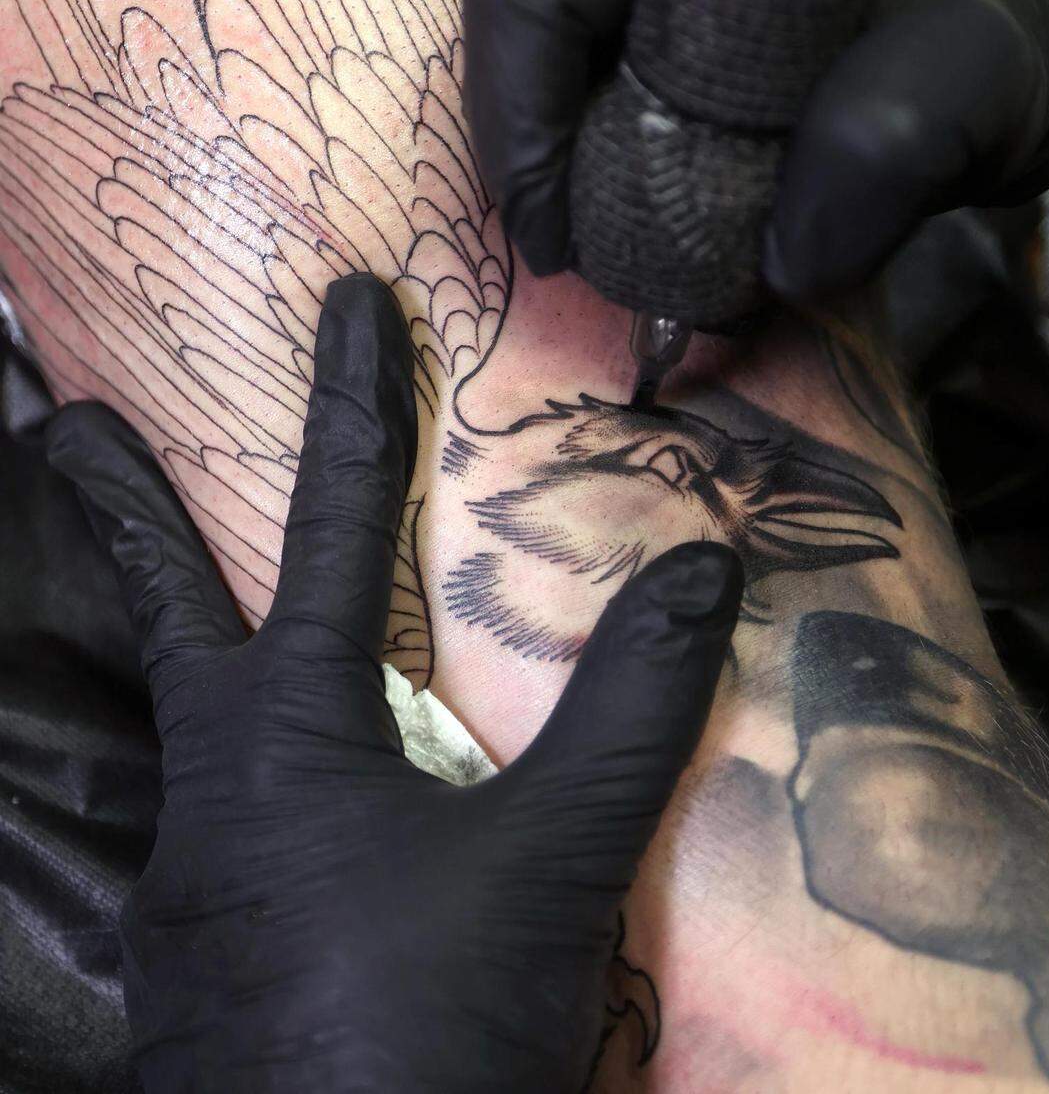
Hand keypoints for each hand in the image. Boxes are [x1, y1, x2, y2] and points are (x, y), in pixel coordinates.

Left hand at [46, 272, 743, 1093]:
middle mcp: (214, 791)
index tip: (347, 300)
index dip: (354, 402)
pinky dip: (271, 813)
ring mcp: (192, 886)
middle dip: (125, 513)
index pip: (340, 523)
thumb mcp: (549, 864)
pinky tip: (311, 850)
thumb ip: (626, 716)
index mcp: (284, 733)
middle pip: (170, 613)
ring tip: (243, 663)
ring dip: (211, 678)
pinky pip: (237, 852)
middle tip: (68, 428)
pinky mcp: (203, 967)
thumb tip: (705, 571)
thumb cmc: (418, 1025)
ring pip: (204, 743)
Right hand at [463, 0, 1048, 300]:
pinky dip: (586, 207)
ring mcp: (621, 11)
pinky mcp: (627, 74)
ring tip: (609, 263)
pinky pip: (567, 141)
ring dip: (557, 195)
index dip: (519, 119)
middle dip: (530, 168)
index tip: (562, 241)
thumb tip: (779, 262)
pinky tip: (627, 251)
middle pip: (513, 52)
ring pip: (531, 104)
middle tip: (579, 261)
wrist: (961, 82)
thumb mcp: (951, 84)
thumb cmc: (955, 52)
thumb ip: (881, 151)